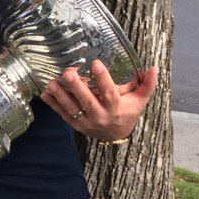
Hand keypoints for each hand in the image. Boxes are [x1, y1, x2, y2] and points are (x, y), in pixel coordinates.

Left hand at [39, 60, 158, 141]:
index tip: (95, 64)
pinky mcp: (75, 125)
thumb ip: (147, 84)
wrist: (116, 135)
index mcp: (116, 108)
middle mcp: (100, 116)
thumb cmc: (128, 111)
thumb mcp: (140, 100)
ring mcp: (86, 122)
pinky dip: (52, 104)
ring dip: (60, 96)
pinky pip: (62, 114)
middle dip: (76, 87)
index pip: (109, 93)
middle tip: (67, 73)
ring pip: (71, 109)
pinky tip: (44, 93)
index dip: (102, 78)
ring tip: (51, 83)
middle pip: (87, 101)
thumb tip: (153, 68)